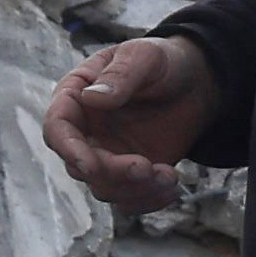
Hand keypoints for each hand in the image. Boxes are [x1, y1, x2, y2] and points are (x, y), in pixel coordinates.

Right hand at [39, 36, 221, 213]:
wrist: (197, 80)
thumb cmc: (162, 61)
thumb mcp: (143, 57)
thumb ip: (119, 75)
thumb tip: (91, 97)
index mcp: (76, 99)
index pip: (58, 129)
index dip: (69, 150)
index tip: (91, 165)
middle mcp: (85, 132)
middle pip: (81, 167)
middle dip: (112, 174)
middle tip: (147, 168)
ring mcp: (108, 154)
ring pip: (105, 188)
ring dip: (134, 190)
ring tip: (168, 176)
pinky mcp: (133, 172)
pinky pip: (130, 197)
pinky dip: (148, 200)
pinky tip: (171, 188)